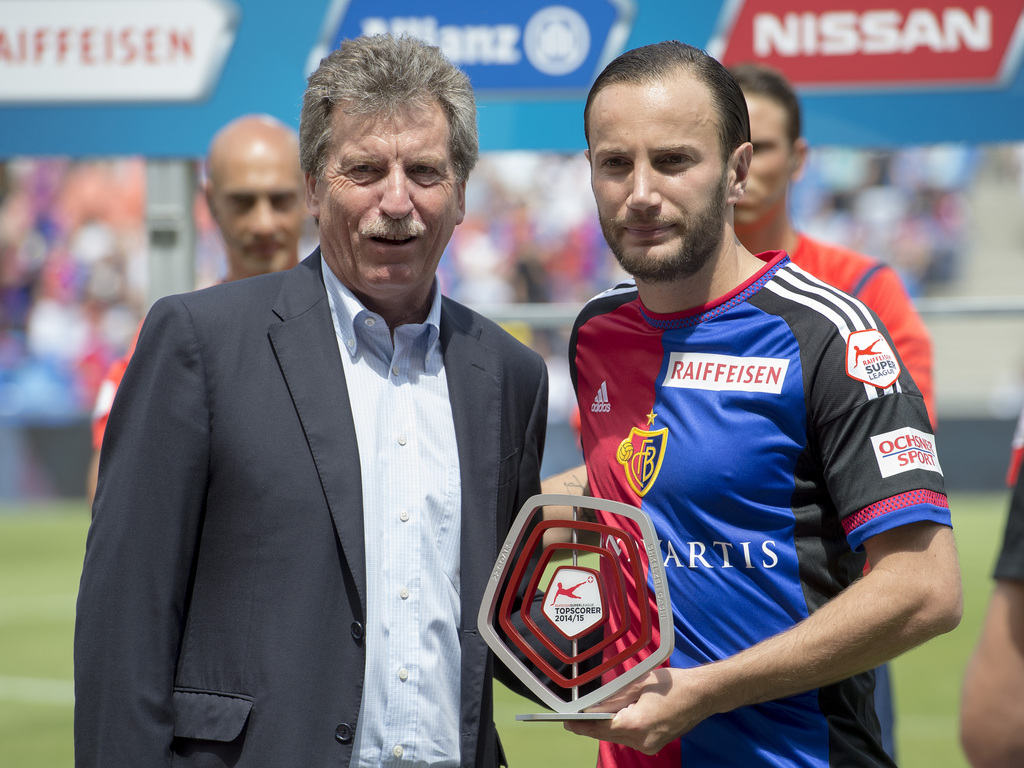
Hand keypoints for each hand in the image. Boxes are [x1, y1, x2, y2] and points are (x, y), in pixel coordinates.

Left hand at [564, 667, 714, 754]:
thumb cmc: (672, 684)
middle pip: (608, 735)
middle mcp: (642, 740)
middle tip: (574, 718)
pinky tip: (614, 717)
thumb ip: (613, 697)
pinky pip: (630, 737)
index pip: (600, 728)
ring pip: (618, 737)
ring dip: (606, 726)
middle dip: (591, 726)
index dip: (581, 725)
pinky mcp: (655, 743)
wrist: (701, 694)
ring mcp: (650, 745)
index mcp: (636, 724)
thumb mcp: (637, 684)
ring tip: (592, 714)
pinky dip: (620, 728)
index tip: (566, 722)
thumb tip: (593, 705)